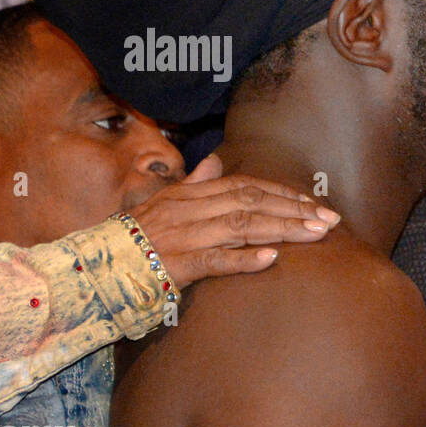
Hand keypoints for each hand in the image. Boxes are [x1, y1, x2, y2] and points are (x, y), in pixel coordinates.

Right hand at [129, 154, 339, 286]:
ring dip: (282, 229)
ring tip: (316, 234)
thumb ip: (195, 183)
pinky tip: (271, 258)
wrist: (95, 264)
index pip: (247, 186)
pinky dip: (243, 259)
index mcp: (193, 195)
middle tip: (331, 220)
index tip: (316, 204)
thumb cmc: (136, 235)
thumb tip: (217, 161)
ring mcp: (185, 236)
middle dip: (295, 209)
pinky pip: (214, 261)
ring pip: (240, 227)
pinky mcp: (176, 265)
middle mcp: (192, 210)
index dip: (284, 193)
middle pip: (252, 202)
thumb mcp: (165, 202)